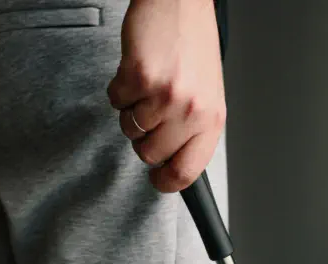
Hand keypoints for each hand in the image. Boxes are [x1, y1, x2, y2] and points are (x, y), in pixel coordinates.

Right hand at [107, 0, 225, 192]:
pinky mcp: (140, 78)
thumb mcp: (207, 97)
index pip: (187, 172)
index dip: (167, 182)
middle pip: (150, 155)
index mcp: (212, 120)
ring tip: (149, 86)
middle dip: (145, 138)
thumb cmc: (194, 47)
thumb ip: (193, 132)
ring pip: (130, 130)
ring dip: (132, 111)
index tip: (158, 180)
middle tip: (153, 112)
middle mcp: (191, 112)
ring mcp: (165, 96)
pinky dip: (120, 89)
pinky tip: (138, 72)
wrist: (180, 3)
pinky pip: (116, 102)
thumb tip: (173, 161)